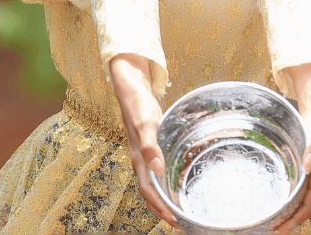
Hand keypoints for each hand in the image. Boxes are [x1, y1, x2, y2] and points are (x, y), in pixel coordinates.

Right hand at [109, 53, 177, 227]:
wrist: (132, 89)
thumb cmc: (139, 106)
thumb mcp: (147, 125)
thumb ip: (151, 146)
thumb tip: (158, 170)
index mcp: (139, 159)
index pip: (149, 191)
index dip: (160, 207)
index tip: (173, 219)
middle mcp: (141, 160)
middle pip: (150, 192)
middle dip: (162, 208)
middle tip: (179, 221)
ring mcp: (144, 153)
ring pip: (152, 182)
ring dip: (163, 197)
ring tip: (177, 207)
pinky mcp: (150, 145)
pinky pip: (156, 169)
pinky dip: (164, 180)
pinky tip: (174, 179)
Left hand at [274, 63, 310, 232]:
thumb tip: (308, 164)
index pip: (307, 207)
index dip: (292, 221)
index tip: (276, 230)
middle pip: (302, 208)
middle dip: (287, 222)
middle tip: (267, 230)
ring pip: (298, 200)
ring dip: (285, 211)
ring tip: (268, 219)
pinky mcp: (304, 167)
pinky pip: (295, 188)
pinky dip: (285, 196)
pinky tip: (273, 195)